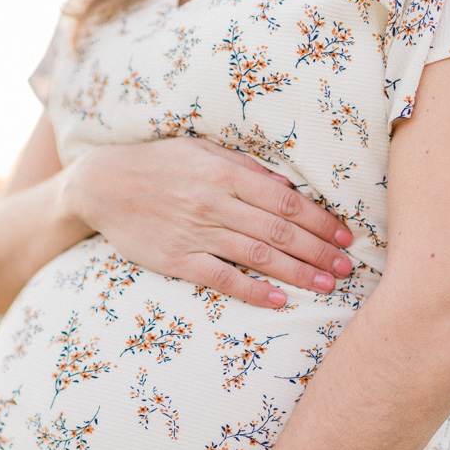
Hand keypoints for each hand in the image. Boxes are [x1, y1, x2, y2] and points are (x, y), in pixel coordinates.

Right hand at [66, 137, 353, 307]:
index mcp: (226, 172)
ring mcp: (195, 232)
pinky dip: (252, 289)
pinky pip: (221, 278)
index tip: (344, 235)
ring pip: (258, 255)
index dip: (320, 220)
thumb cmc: (159, 164)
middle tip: (348, 267)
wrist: (102, 185)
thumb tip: (287, 185)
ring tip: (327, 285)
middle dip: (319, 250)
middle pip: (280, 231)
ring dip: (297, 273)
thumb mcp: (202, 150)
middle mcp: (215, 202)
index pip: (286, 200)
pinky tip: (279, 300)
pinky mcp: (176, 259)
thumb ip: (245, 166)